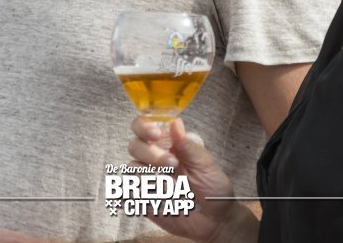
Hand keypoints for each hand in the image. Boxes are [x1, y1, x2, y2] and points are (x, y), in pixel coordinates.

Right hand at [127, 118, 256, 242]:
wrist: (214, 220)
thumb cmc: (213, 187)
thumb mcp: (205, 164)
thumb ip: (188, 146)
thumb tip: (175, 122)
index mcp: (168, 144)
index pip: (145, 127)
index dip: (144, 127)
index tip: (155, 134)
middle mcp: (153, 159)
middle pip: (135, 146)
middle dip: (151, 155)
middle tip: (173, 164)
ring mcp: (146, 179)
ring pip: (131, 168)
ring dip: (148, 175)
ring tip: (170, 188)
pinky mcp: (143, 199)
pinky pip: (128, 193)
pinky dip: (138, 193)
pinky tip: (155, 198)